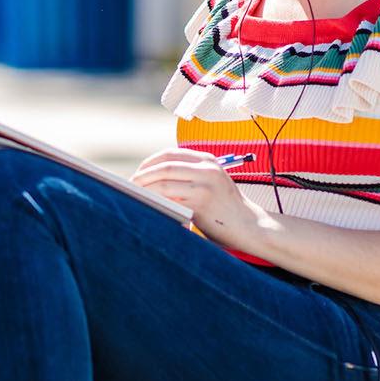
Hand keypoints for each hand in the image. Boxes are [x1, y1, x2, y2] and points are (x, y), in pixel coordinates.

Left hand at [131, 147, 270, 249]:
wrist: (250, 226)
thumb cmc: (225, 209)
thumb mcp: (211, 184)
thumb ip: (189, 177)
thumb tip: (153, 180)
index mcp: (208, 160)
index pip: (170, 154)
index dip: (150, 163)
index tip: (137, 174)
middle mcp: (207, 167)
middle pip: (164, 165)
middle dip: (142, 175)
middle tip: (129, 185)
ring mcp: (205, 183)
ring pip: (164, 181)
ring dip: (144, 188)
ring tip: (133, 196)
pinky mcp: (202, 201)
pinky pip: (170, 197)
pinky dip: (155, 200)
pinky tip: (147, 206)